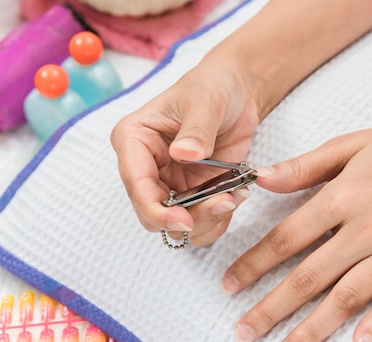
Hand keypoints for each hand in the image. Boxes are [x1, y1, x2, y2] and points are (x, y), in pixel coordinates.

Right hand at [110, 61, 259, 245]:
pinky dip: (219, 217)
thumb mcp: (205, 100)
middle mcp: (146, 167)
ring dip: (207, 220)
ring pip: (178, 224)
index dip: (157, 210)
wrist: (237, 92)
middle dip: (188, 217)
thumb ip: (196, 129)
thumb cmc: (212, 86)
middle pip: (154, 213)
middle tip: (223, 203)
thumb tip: (183, 154)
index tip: (184, 220)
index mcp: (134, 141)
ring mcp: (169, 183)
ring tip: (234, 196)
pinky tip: (237, 195)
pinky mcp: (192, 192)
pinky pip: (200, 221)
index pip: (136, 185)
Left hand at [223, 118, 371, 341]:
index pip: (288, 238)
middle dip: (273, 307)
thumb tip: (260, 179)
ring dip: (314, 327)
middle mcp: (367, 229)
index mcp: (344, 197)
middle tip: (244, 331)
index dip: (255, 263)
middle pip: (310, 276)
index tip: (230, 285)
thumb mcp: (349, 145)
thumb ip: (303, 167)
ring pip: (348, 296)